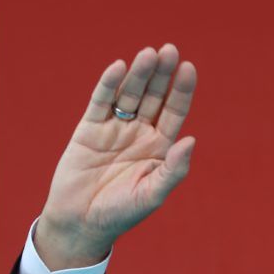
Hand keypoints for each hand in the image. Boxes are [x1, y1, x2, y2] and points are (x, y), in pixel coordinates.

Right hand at [34, 44, 196, 270]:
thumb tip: (191, 139)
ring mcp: (114, 129)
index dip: (181, 91)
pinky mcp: (89, 129)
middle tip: (169, 50)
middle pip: (153, 97)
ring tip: (148, 53)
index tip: (189, 68)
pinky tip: (119, 67)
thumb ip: (174, 170)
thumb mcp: (153, 194)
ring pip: (129, 95)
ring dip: (138, 74)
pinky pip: (100, 102)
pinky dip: (109, 85)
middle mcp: (139, 133)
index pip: (174, 112)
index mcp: (159, 147)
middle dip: (161, 75)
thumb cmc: (121, 213)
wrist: (82, 223)